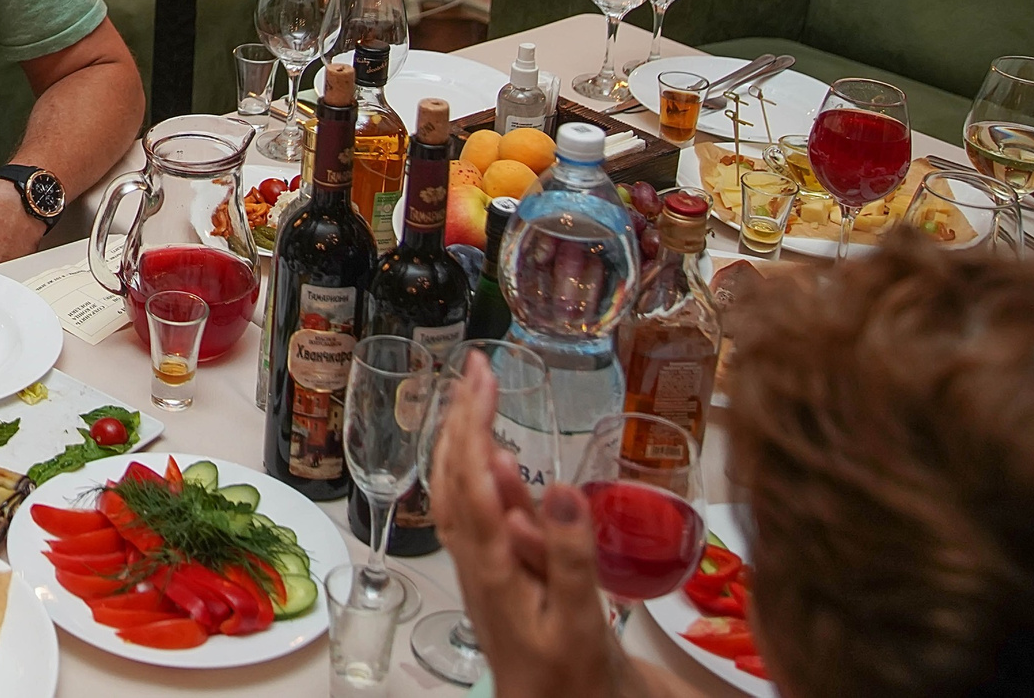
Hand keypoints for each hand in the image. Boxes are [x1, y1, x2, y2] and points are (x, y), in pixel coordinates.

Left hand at [432, 355, 638, 697]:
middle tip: (475, 367)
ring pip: (454, 489)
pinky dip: (472, 471)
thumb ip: (568, 554)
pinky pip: (469, 510)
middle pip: (453, 474)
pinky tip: (485, 455)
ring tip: (470, 394)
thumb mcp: (580, 619)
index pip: (471, 478)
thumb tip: (555, 484)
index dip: (472, 421)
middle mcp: (474, 557)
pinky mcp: (491, 572)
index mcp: (492, 564)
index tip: (482, 374)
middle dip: (459, 415)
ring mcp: (478, 563)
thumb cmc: (571, 674)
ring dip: (459, 437)